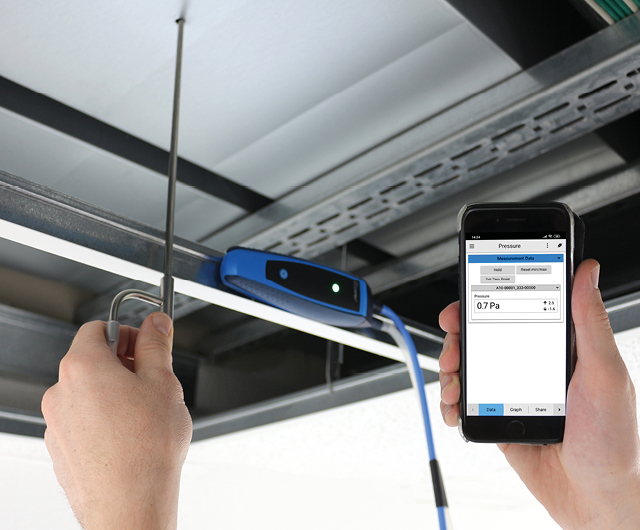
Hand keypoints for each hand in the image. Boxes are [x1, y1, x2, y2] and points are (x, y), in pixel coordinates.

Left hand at [41, 312, 191, 529]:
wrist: (131, 504)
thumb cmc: (146, 449)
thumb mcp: (163, 382)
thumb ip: (156, 345)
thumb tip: (156, 326)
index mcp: (82, 367)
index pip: (99, 328)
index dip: (128, 332)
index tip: (147, 343)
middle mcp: (61, 392)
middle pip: (93, 360)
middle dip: (124, 364)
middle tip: (153, 379)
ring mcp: (58, 423)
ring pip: (90, 393)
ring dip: (115, 393)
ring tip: (145, 414)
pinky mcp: (62, 449)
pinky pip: (84, 421)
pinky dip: (105, 420)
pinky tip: (130, 435)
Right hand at [439, 260, 639, 529]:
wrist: (595, 499)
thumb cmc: (613, 441)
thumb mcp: (605, 374)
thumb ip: (590, 322)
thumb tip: (587, 272)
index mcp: (557, 348)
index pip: (515, 310)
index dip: (486, 299)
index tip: (468, 299)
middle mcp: (530, 364)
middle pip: (481, 336)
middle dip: (458, 336)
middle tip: (454, 344)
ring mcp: (510, 391)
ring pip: (466, 366)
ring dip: (449, 369)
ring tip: (453, 382)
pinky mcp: (496, 416)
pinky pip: (463, 401)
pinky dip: (449, 401)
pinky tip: (455, 406)